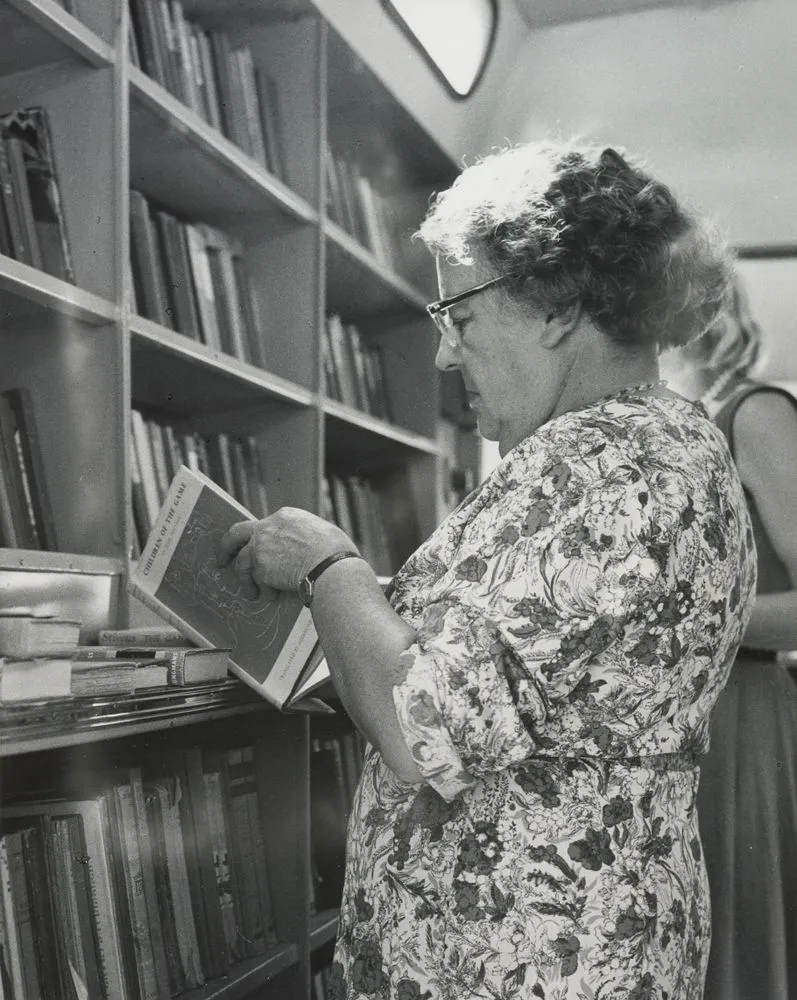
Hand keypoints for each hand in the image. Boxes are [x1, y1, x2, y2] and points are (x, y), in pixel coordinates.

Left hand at [217, 506, 358, 599]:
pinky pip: (256, 582)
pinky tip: (273, 597)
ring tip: (252, 593)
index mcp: (285, 516)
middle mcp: (268, 528)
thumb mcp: (320, 532)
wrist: (332, 566)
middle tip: (222, 560)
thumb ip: (303, 536)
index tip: (253, 547)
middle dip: (226, 547)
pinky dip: (263, 591)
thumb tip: (303, 548)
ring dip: (246, 580)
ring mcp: (261, 547)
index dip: (257, 538)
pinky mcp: (260, 568)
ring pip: (242, 564)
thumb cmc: (336, 552)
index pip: (262, 525)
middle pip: (236, 534)